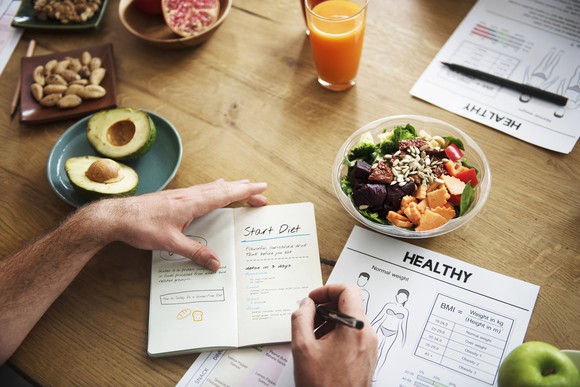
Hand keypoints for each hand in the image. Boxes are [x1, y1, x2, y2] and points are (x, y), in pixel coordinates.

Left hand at [91, 179, 266, 270]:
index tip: (261, 188)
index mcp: (192, 203)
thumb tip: (215, 264)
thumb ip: (195, 253)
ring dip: (230, 187)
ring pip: (212, 187)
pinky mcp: (174, 198)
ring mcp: (181, 195)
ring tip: (242, 185)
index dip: (245, 192)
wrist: (117, 217)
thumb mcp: (170, 243)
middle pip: (223, 189)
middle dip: (243, 189)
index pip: (225, 194)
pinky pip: (201, 190)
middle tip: (260, 191)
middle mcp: (189, 195)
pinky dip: (214, 189)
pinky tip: (212, 189)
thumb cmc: (141, 226)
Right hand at [291, 284, 377, 386]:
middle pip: (349, 304)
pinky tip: (321, 347)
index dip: (327, 289)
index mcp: (355, 328)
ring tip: (312, 336)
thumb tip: (305, 304)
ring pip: (350, 320)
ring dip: (330, 321)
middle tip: (308, 317)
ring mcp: (370, 346)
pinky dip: (337, 333)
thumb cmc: (323, 386)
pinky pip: (353, 334)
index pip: (348, 290)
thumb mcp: (302, 348)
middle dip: (325, 307)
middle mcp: (367, 334)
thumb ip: (301, 318)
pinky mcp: (368, 356)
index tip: (313, 299)